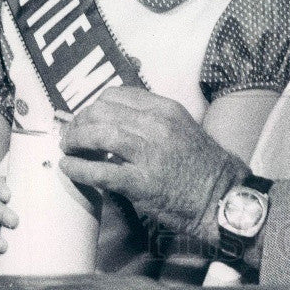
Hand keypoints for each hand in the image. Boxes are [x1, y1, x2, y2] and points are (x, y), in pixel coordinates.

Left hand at [59, 88, 248, 251]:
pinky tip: (69, 169)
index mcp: (165, 109)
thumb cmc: (201, 163)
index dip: (95, 105)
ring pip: (97, 135)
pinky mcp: (140, 183)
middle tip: (71, 134)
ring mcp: (148, 153)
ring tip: (69, 148)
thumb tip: (115, 118)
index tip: (87, 116)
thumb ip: (151, 118)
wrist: (220, 195)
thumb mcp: (181, 126)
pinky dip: (78, 169)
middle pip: (102, 111)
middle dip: (79, 122)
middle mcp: (156, 126)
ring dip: (75, 141)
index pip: (117, 94)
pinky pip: (99, 171)